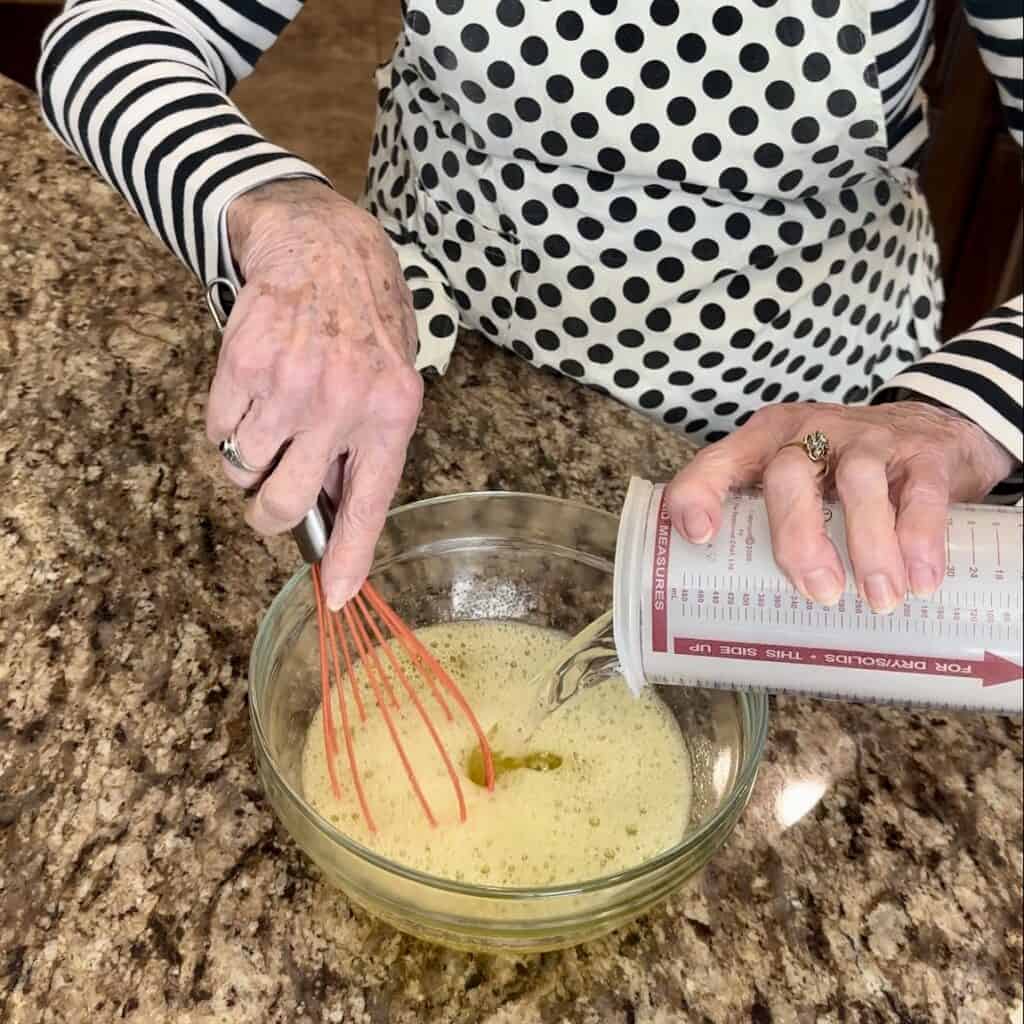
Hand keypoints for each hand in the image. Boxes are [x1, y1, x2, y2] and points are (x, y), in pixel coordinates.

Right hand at [206, 179, 421, 608]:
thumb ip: (366, 445)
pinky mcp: (244, 365)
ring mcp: (290, 386)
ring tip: (270, 419)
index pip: (369, 505)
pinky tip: (253, 389)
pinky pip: (218, 429)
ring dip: (247, 459)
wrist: (323, 245)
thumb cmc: (364, 320)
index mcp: (392, 415)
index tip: (337, 596)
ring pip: (243, 468)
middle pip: (285, 503)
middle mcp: (343, 405)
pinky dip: (227, 423)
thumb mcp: (392, 382)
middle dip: (268, 514)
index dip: (350, 556)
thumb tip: (329, 508)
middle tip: (268, 499)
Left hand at [665, 401, 1015, 612]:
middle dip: (798, 535)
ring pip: (860, 481)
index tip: (700, 536)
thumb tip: (740, 607)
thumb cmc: (841, 471)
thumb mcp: (797, 483)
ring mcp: (868, 438)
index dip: (702, 492)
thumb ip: (768, 525)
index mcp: (765, 443)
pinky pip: (920, 492)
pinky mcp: (923, 453)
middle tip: (818, 592)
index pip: (719, 461)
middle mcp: (811, 433)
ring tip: (878, 599)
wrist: (932, 429)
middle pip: (789, 474)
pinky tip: (920, 580)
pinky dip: (920, 539)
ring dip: (868, 545)